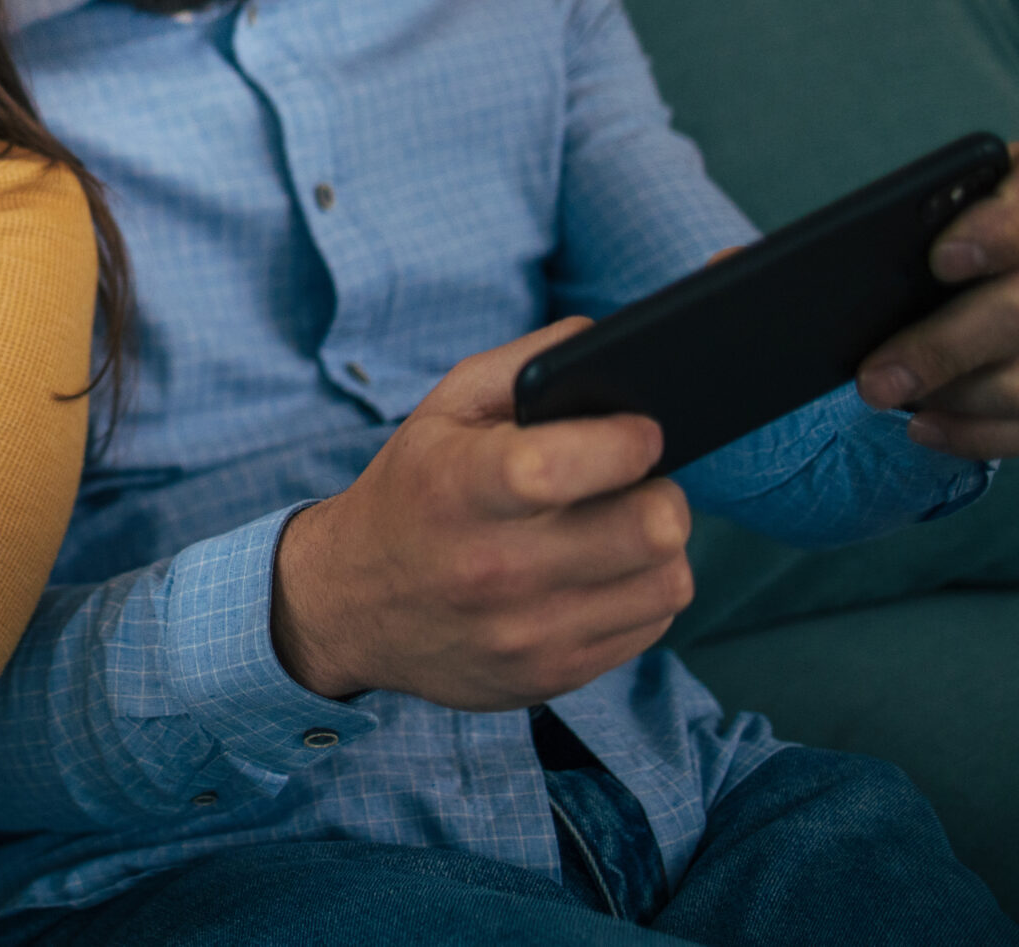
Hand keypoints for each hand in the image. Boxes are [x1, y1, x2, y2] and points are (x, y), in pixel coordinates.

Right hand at [271, 320, 691, 710]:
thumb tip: (609, 344)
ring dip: (658, 547)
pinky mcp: (553, 675)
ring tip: (618, 528)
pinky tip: (601, 572)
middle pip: (651, 528)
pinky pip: (652, 624)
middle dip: (660, 493)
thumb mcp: (443, 410)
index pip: (560, 468)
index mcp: (458, 487)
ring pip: (668, 580)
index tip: (640, 432)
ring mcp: (526, 633)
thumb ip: (526, 365)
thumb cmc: (413, 490)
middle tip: (636, 484)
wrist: (351, 602)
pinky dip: (641, 591)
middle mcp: (491, 568)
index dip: (625, 443)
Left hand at [858, 140, 1018, 458]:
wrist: (998, 267)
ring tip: (886, 396)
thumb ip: (843, 234)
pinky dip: (975, 433)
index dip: (998, 232)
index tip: (942, 258)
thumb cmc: (936, 233)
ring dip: (956, 396)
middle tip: (873, 382)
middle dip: (945, 346)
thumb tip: (727, 267)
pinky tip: (921, 428)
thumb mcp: (910, 214)